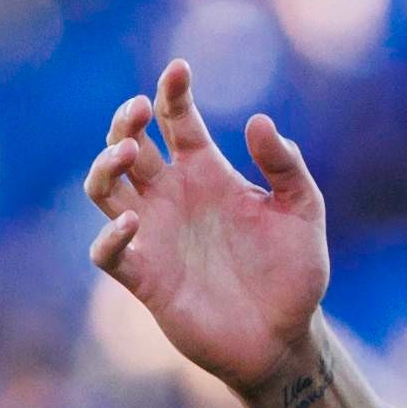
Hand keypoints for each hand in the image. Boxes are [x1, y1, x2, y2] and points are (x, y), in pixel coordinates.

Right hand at [85, 58, 329, 392]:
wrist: (284, 337)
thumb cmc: (293, 272)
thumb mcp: (303, 211)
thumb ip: (286, 166)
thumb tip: (258, 120)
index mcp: (206, 173)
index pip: (176, 121)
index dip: (171, 92)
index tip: (178, 70)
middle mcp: (172, 198)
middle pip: (128, 145)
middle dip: (125, 122)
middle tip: (138, 109)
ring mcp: (154, 235)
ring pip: (104, 189)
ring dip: (105, 166)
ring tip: (127, 154)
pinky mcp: (145, 278)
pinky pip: (107, 252)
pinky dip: (110, 235)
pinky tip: (134, 222)